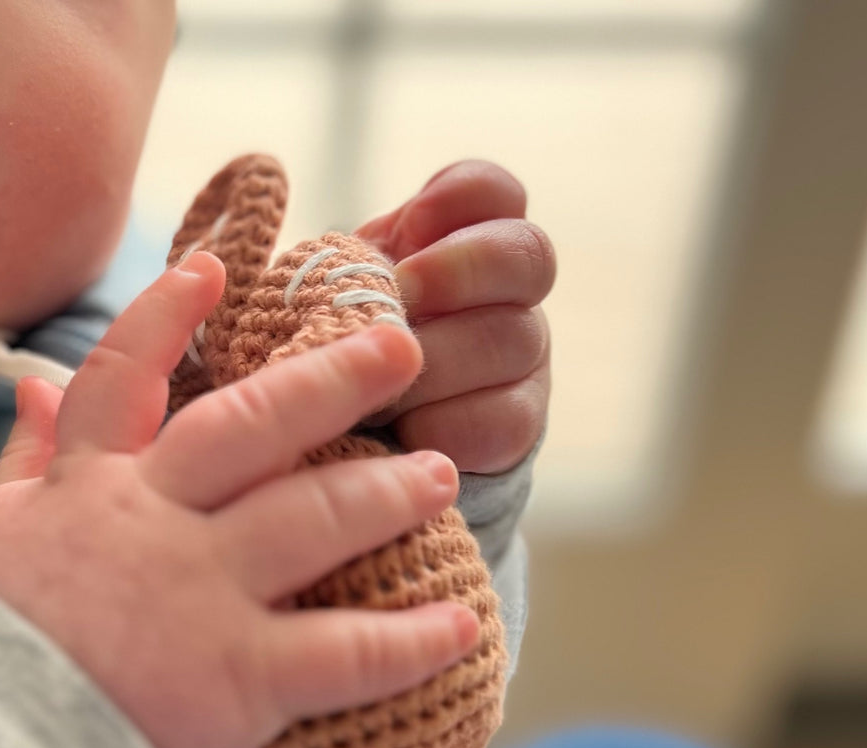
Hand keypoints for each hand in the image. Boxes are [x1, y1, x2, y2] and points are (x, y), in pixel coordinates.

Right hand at [0, 254, 478, 747]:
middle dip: (331, 380)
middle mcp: (158, 522)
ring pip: (317, 519)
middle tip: (402, 350)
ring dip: (388, 492)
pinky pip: (346, 653)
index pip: (127, 378)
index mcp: (91, 489)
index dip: (169, 318)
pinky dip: (411, 643)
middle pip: (254, 427)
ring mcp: (205, 594)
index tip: (217, 272)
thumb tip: (33, 387)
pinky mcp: (242, 676)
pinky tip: (463, 629)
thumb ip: (21, 462)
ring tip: (442, 474)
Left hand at [357, 160, 553, 475]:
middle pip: (525, 257)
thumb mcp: (339, 296)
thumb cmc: (347, 349)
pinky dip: (439, 423)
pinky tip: (399, 431)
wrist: (365, 437)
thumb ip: (349, 263)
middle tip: (400, 298)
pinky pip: (498, 418)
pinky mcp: (519, 425)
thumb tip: (348, 262)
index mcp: (468, 241)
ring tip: (376, 385)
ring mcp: (527, 359)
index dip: (460, 195)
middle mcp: (514, 293)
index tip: (411, 223)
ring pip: (510, 339)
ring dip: (435, 361)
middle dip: (457, 272)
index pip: (494, 191)